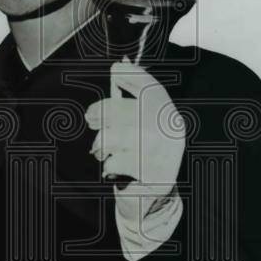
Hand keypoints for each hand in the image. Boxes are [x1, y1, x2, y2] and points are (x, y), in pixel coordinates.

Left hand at [85, 59, 185, 199]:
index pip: (151, 88)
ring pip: (111, 137)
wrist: (156, 195)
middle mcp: (169, 132)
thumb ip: (134, 95)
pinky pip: (112, 162)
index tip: (115, 70)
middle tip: (91, 119)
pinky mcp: (150, 175)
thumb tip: (121, 64)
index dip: (131, 76)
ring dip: (100, 145)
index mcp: (169, 116)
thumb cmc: (145, 151)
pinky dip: (108, 166)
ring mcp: (160, 153)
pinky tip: (115, 169)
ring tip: (102, 150)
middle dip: (99, 113)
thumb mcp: (145, 122)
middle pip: (120, 110)